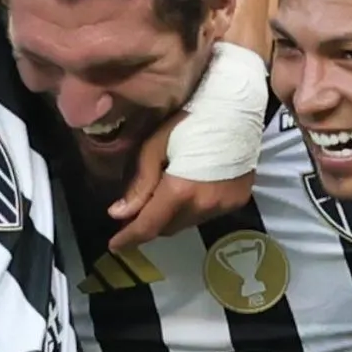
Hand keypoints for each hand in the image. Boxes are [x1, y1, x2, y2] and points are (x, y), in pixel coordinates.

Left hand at [106, 117, 255, 251]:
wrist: (238, 107)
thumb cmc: (190, 117)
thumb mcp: (155, 145)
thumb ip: (139, 184)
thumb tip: (119, 214)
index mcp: (181, 191)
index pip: (149, 226)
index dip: (129, 238)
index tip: (114, 245)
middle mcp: (204, 206)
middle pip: (168, 228)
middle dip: (149, 224)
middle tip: (134, 213)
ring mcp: (224, 206)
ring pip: (187, 223)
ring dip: (171, 217)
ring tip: (161, 198)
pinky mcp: (237, 201)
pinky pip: (206, 215)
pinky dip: (191, 209)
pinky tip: (187, 191)